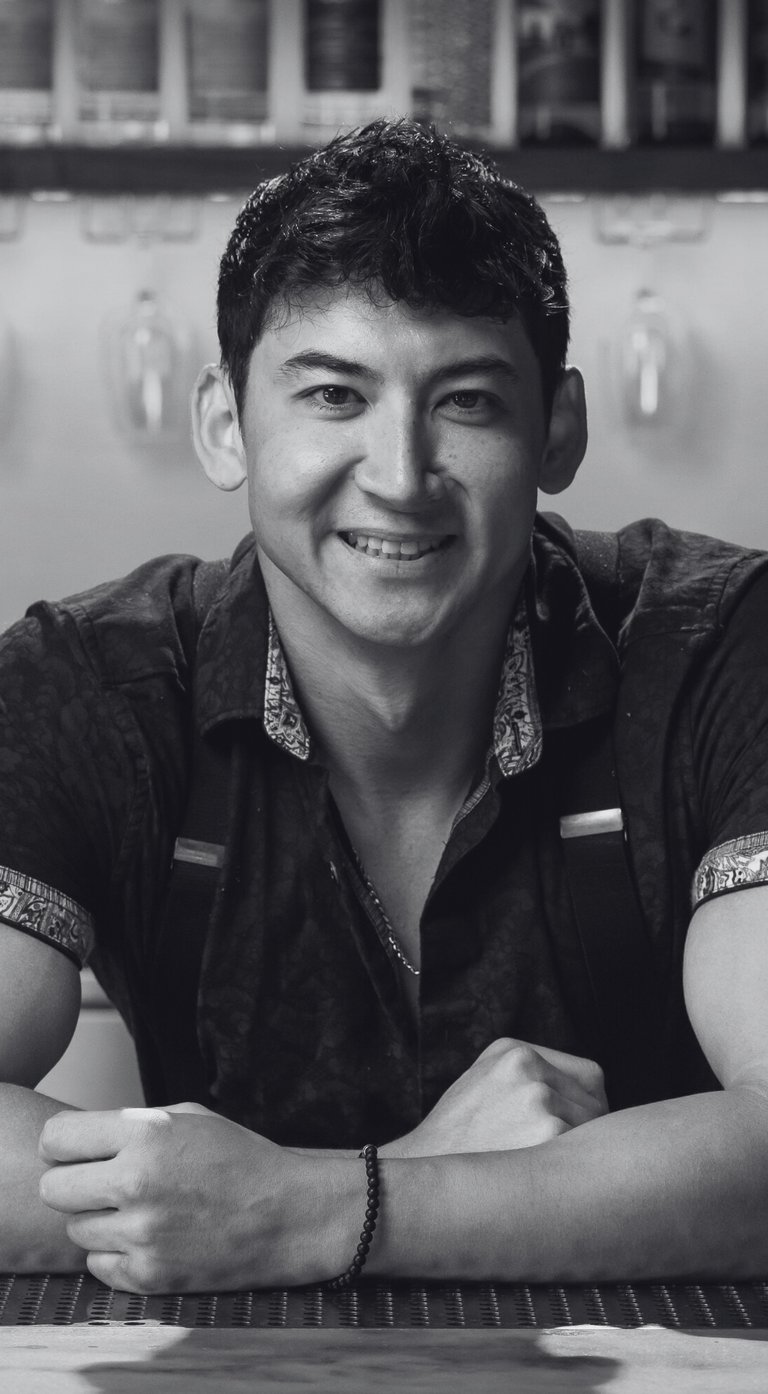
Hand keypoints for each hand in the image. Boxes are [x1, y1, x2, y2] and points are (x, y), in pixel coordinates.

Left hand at [38, 1103, 340, 1292]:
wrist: (287, 1214)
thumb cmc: (238, 1159)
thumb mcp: (186, 1117)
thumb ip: (129, 1125)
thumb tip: (76, 1141)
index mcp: (145, 1133)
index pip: (56, 1138)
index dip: (64, 1144)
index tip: (77, 1151)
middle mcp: (137, 1181)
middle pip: (54, 1189)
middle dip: (74, 1184)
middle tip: (104, 1185)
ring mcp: (142, 1233)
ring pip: (76, 1230)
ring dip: (99, 1221)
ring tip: (140, 1211)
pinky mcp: (150, 1275)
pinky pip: (98, 1265)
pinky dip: (116, 1254)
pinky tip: (150, 1238)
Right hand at [388, 1038, 606, 1157]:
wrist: (420, 1170)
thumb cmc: (458, 1137)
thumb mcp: (484, 1082)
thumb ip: (531, 1076)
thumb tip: (594, 1100)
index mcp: (513, 1050)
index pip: (589, 1076)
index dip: (588, 1108)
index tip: (578, 1131)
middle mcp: (527, 1064)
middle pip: (596, 1104)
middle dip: (587, 1133)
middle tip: (560, 1160)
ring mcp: (538, 1095)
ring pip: (592, 1131)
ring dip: (577, 1155)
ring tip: (541, 1172)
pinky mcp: (547, 1130)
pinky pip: (581, 1155)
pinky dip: (568, 1173)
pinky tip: (541, 1183)